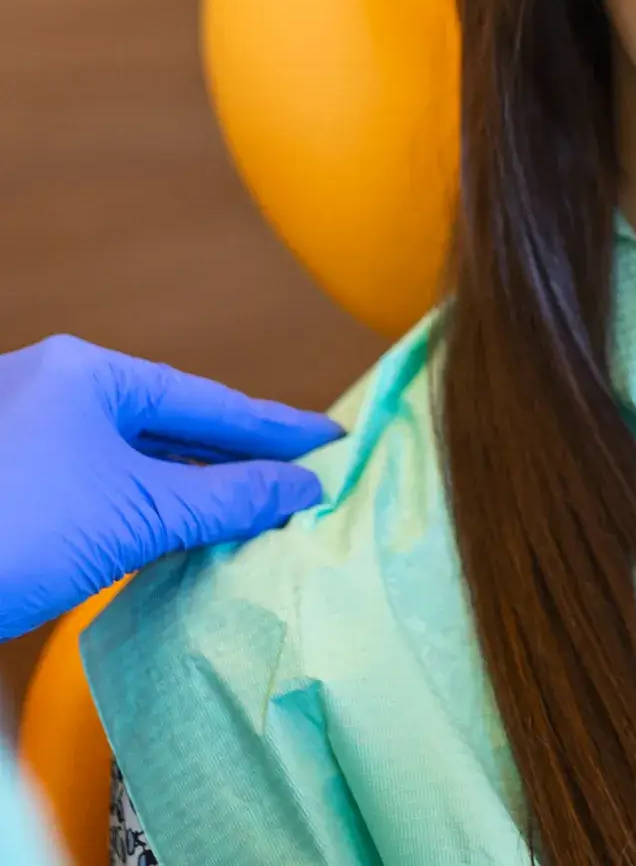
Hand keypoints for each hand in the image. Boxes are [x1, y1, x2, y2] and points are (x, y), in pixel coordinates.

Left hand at [0, 336, 341, 640]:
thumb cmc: (11, 532)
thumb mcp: (137, 514)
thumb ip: (228, 496)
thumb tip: (304, 488)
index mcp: (89, 373)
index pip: (209, 400)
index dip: (276, 427)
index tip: (333, 439)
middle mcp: (54, 387)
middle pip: (172, 423)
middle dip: (238, 457)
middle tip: (304, 477)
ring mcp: (23, 434)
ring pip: (132, 455)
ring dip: (193, 486)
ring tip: (257, 509)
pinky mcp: (5, 483)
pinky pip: (97, 482)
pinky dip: (146, 504)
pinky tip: (180, 531)